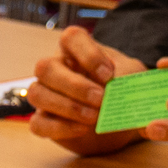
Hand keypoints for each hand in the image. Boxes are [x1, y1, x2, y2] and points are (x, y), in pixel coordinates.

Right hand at [26, 26, 147, 155]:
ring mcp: (46, 94)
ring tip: (94, 118)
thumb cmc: (123, 90)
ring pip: (35, 94)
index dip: (88, 54)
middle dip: (74, 85)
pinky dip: (60, 127)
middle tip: (101, 99)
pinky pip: (38, 124)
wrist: (121, 121)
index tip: (109, 75)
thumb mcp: (132, 78)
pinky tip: (82, 129)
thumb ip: (126, 77)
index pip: (70, 38)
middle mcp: (56, 68)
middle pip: (45, 67)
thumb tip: (114, 89)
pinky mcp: (44, 121)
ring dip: (66, 106)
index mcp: (76, 50)